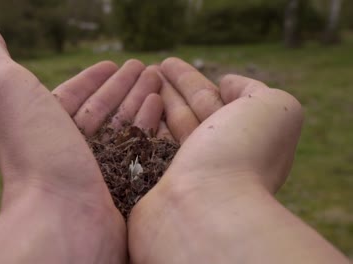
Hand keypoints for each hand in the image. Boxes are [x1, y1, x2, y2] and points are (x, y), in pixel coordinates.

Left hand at [0, 17, 159, 263]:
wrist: (62, 221)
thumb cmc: (36, 155)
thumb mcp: (7, 93)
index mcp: (43, 128)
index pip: (73, 95)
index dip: (92, 77)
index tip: (113, 62)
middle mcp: (68, 151)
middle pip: (103, 110)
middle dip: (124, 86)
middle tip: (147, 68)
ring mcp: (97, 171)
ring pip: (124, 128)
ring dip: (141, 101)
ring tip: (158, 81)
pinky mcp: (123, 186)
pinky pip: (140, 149)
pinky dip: (151, 127)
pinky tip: (162, 110)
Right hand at [129, 58, 347, 263]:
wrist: (206, 208)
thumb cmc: (243, 155)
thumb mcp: (276, 110)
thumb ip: (254, 91)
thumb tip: (226, 83)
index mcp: (239, 140)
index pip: (211, 101)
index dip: (188, 80)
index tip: (168, 63)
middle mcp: (210, 157)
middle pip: (184, 113)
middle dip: (167, 88)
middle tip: (147, 68)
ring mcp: (180, 172)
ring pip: (163, 129)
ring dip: (151, 101)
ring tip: (135, 80)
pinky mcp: (153, 184)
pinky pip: (146, 148)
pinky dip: (140, 126)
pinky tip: (130, 107)